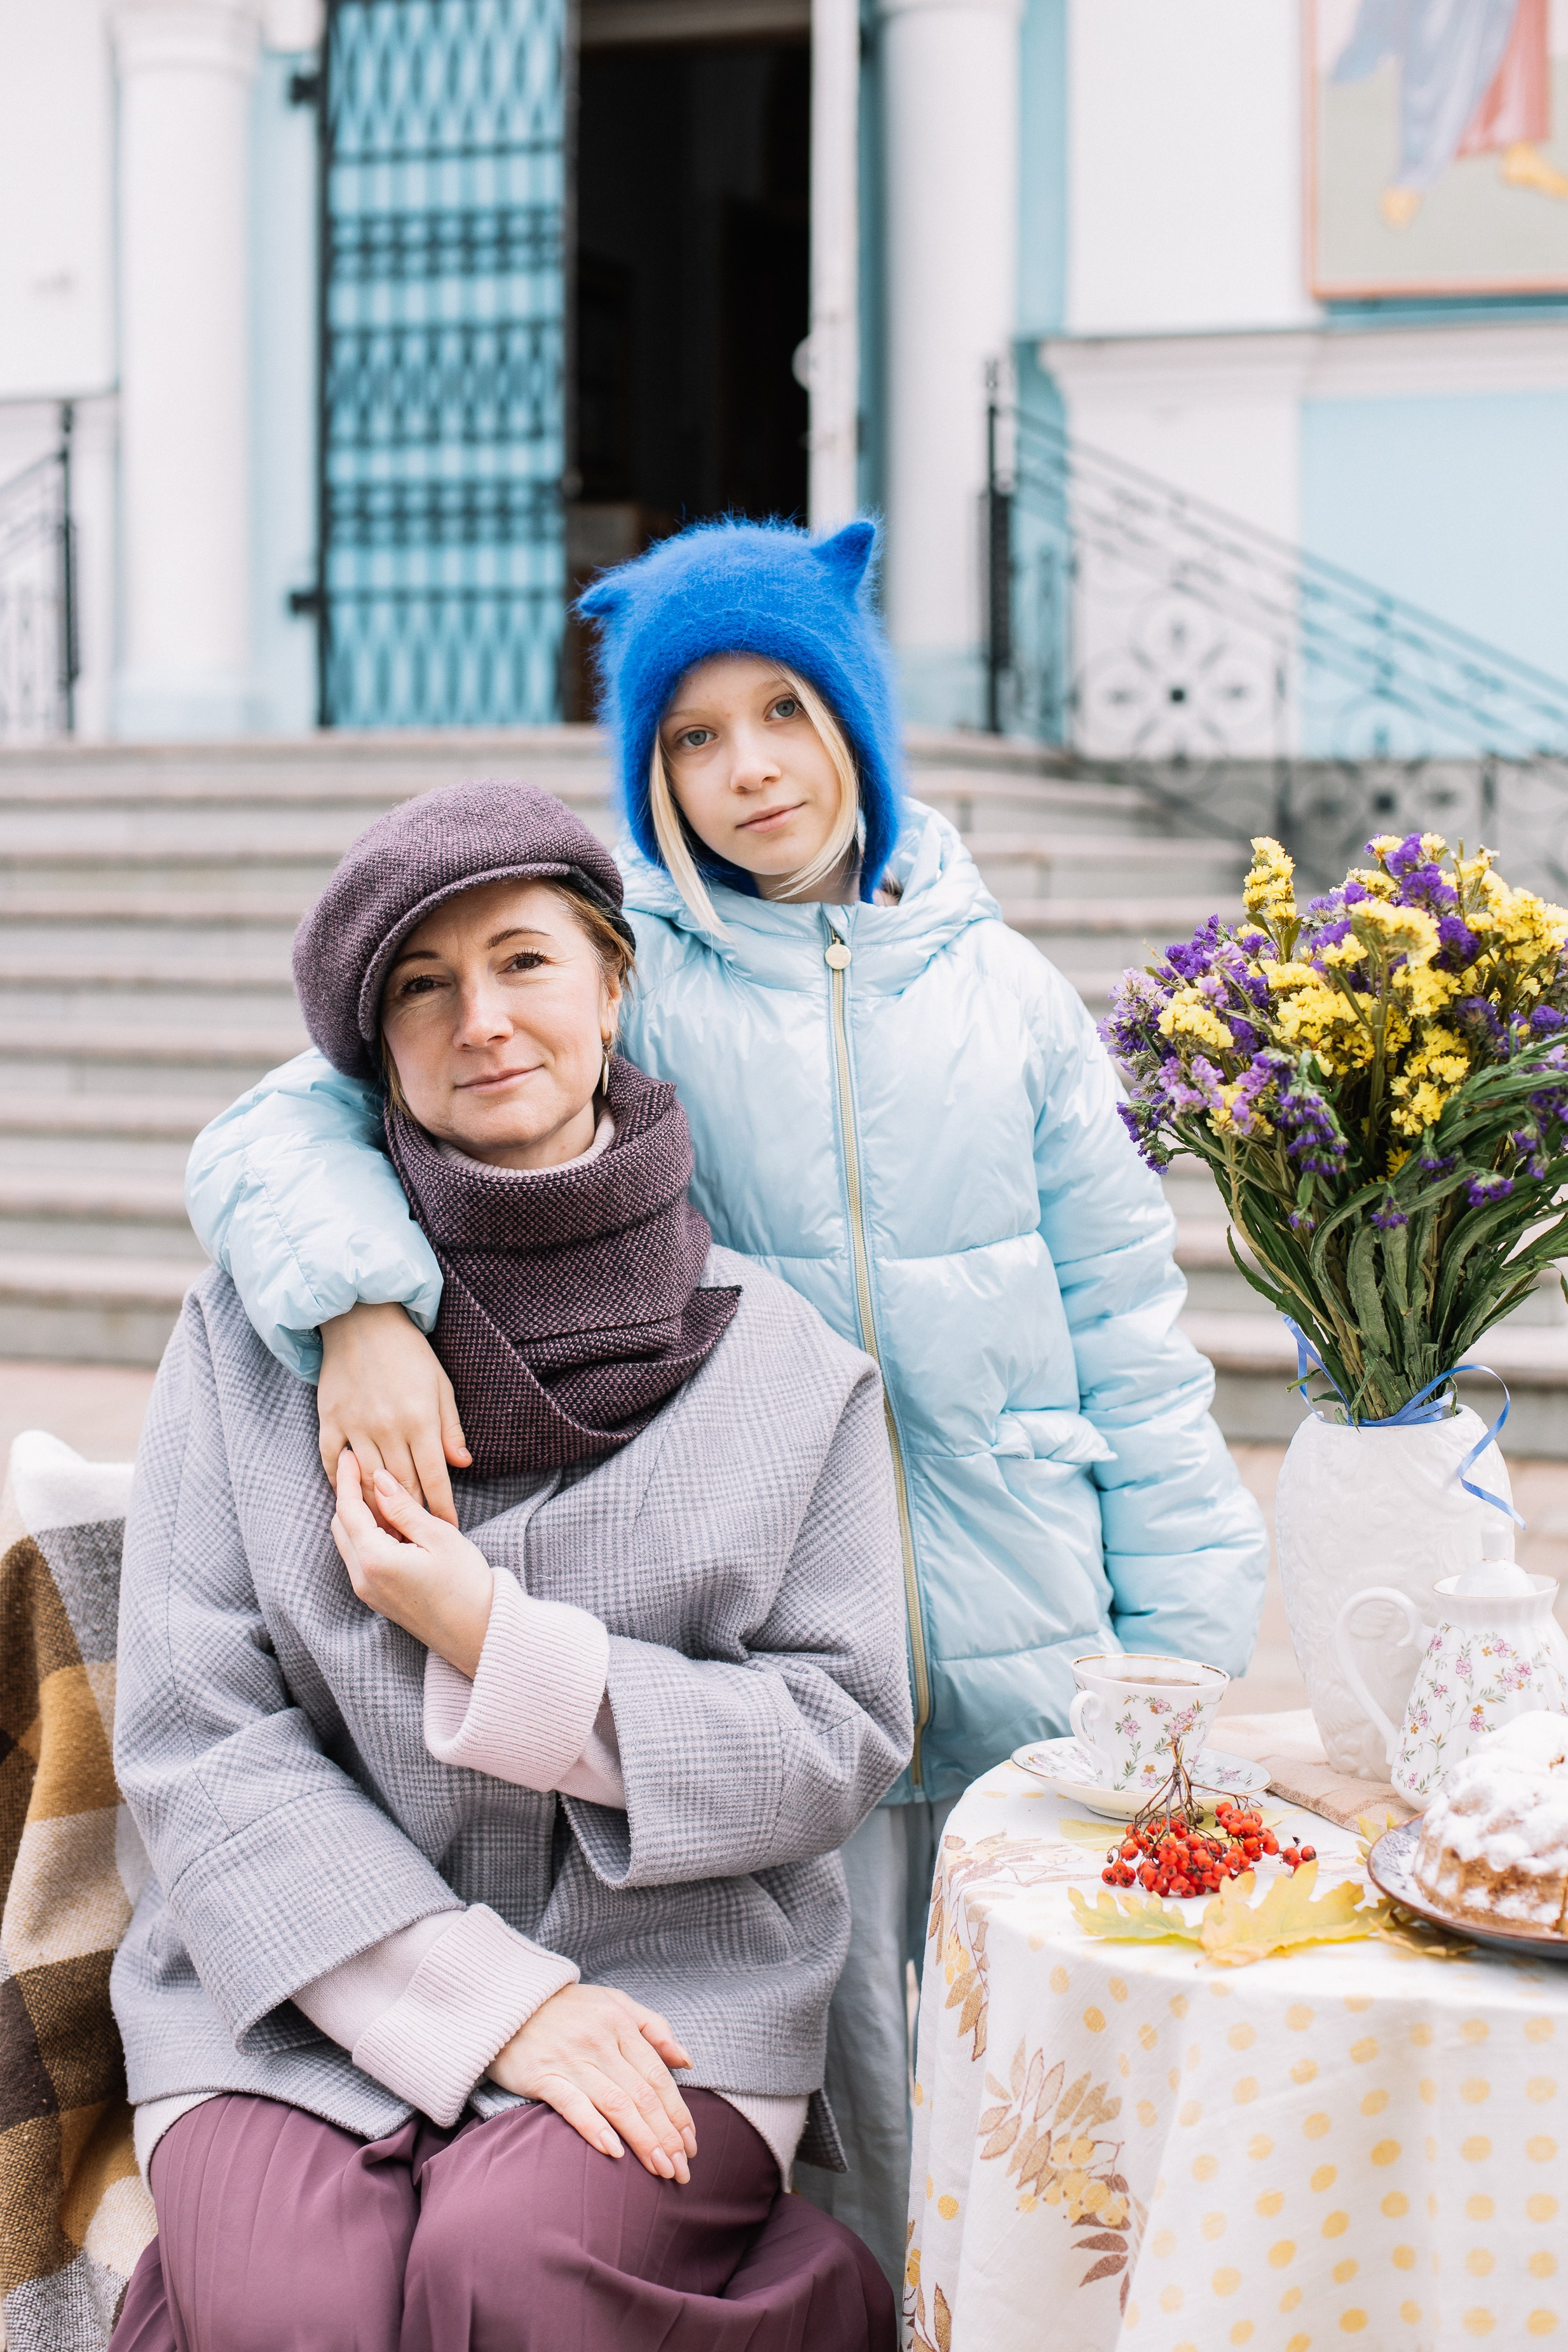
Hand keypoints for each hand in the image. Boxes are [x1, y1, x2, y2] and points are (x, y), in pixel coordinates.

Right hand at [319, 1302, 470, 1526]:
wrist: (362, 1318)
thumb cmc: (408, 1352)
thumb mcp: (440, 1385)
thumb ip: (450, 1428)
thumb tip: (462, 1465)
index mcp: (420, 1419)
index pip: (433, 1477)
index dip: (442, 1507)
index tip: (448, 1527)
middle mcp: (387, 1427)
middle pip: (401, 1485)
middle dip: (412, 1515)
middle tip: (419, 1538)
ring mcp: (355, 1425)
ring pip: (367, 1480)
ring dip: (378, 1508)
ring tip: (389, 1529)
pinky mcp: (330, 1419)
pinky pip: (333, 1460)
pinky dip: (342, 1482)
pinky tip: (351, 1497)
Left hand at [331, 1452, 492, 1676]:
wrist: (480, 1634)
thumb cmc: (467, 1584)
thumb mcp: (439, 1536)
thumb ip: (404, 1507)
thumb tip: (380, 1479)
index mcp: (375, 1560)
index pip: (348, 1509)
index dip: (348, 1478)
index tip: (351, 1454)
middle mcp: (362, 1578)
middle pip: (341, 1526)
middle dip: (349, 1495)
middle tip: (366, 1468)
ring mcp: (368, 1592)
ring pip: (348, 1542)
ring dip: (358, 1516)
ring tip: (382, 1493)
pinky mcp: (378, 1599)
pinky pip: (360, 1558)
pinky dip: (367, 1536)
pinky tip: (391, 1523)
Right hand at [488, 1983, 696, 2181]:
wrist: (508, 2002)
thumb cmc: (568, 2006)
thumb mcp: (615, 2002)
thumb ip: (653, 2027)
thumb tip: (686, 2060)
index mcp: (620, 2024)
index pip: (657, 2075)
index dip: (678, 2112)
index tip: (692, 2142)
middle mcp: (600, 2041)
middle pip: (641, 2095)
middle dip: (666, 2135)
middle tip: (682, 2170)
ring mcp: (571, 2059)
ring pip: (616, 2104)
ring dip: (642, 2140)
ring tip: (661, 2168)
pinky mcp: (543, 2076)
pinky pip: (573, 2105)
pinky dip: (595, 2128)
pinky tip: (615, 2151)